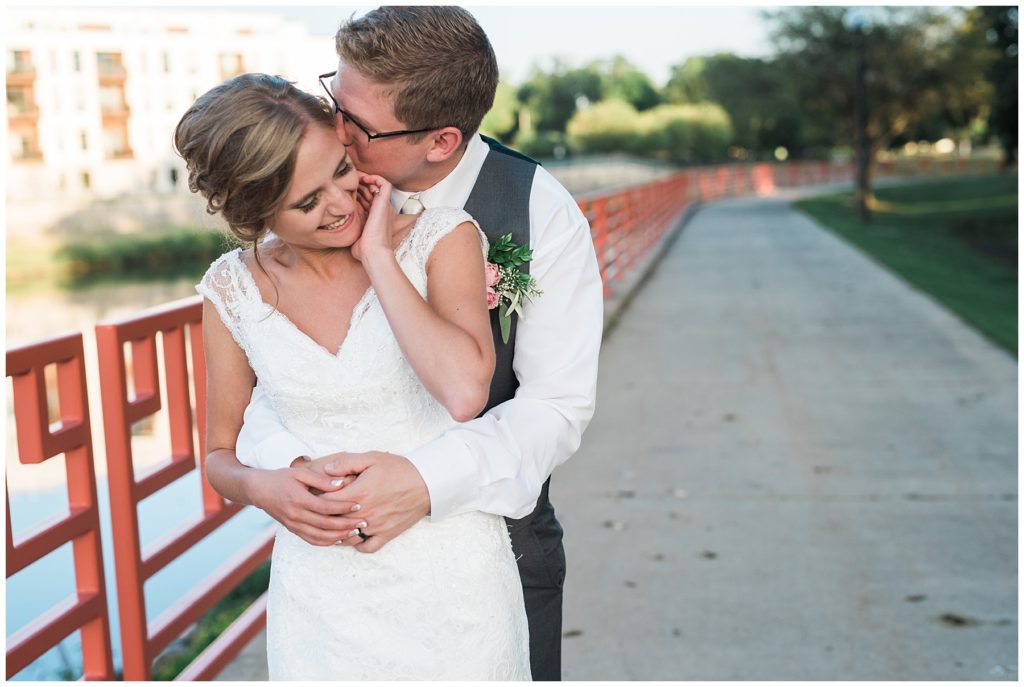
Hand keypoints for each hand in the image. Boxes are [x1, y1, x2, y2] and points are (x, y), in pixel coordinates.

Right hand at [246, 465, 365, 545]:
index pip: (326, 507)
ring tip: (356, 532)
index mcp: (298, 499)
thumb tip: (341, 484)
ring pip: (320, 536)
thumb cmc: (282, 478)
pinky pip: (311, 540)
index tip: (359, 505)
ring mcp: (293, 525)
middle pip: (325, 525)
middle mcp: (295, 515)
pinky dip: (327, 542)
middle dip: (346, 525)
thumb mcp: (300, 473)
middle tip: (364, 522)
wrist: (259, 490)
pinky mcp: (292, 530)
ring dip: (339, 536)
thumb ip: (321, 479)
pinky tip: (339, 538)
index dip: (343, 507)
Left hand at [320, 451, 430, 552]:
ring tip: (333, 523)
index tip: (312, 495)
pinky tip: (353, 534)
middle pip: (332, 522)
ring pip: (346, 538)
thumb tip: (326, 470)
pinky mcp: (386, 535)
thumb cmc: (400, 469)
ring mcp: (375, 527)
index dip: (314, 499)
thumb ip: (346, 463)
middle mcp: (365, 514)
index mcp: (358, 494)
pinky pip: (365, 547)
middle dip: (321, 516)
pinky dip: (356, 544)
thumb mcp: (372, 458)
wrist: (428, 483)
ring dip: (337, 532)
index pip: (324, 502)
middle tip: (316, 510)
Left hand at [351, 174, 394, 263]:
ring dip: (364, 180)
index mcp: (377, 217)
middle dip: (359, 186)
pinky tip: (363, 179)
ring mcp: (385, 205)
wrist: (373, 252)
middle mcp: (383, 210)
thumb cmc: (363, 249)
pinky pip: (384, 183)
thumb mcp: (354, 233)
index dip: (357, 194)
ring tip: (352, 179)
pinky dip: (375, 177)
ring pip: (376, 185)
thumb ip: (350, 225)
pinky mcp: (385, 202)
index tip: (345, 193)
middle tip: (346, 183)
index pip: (368, 200)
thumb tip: (336, 223)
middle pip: (371, 191)